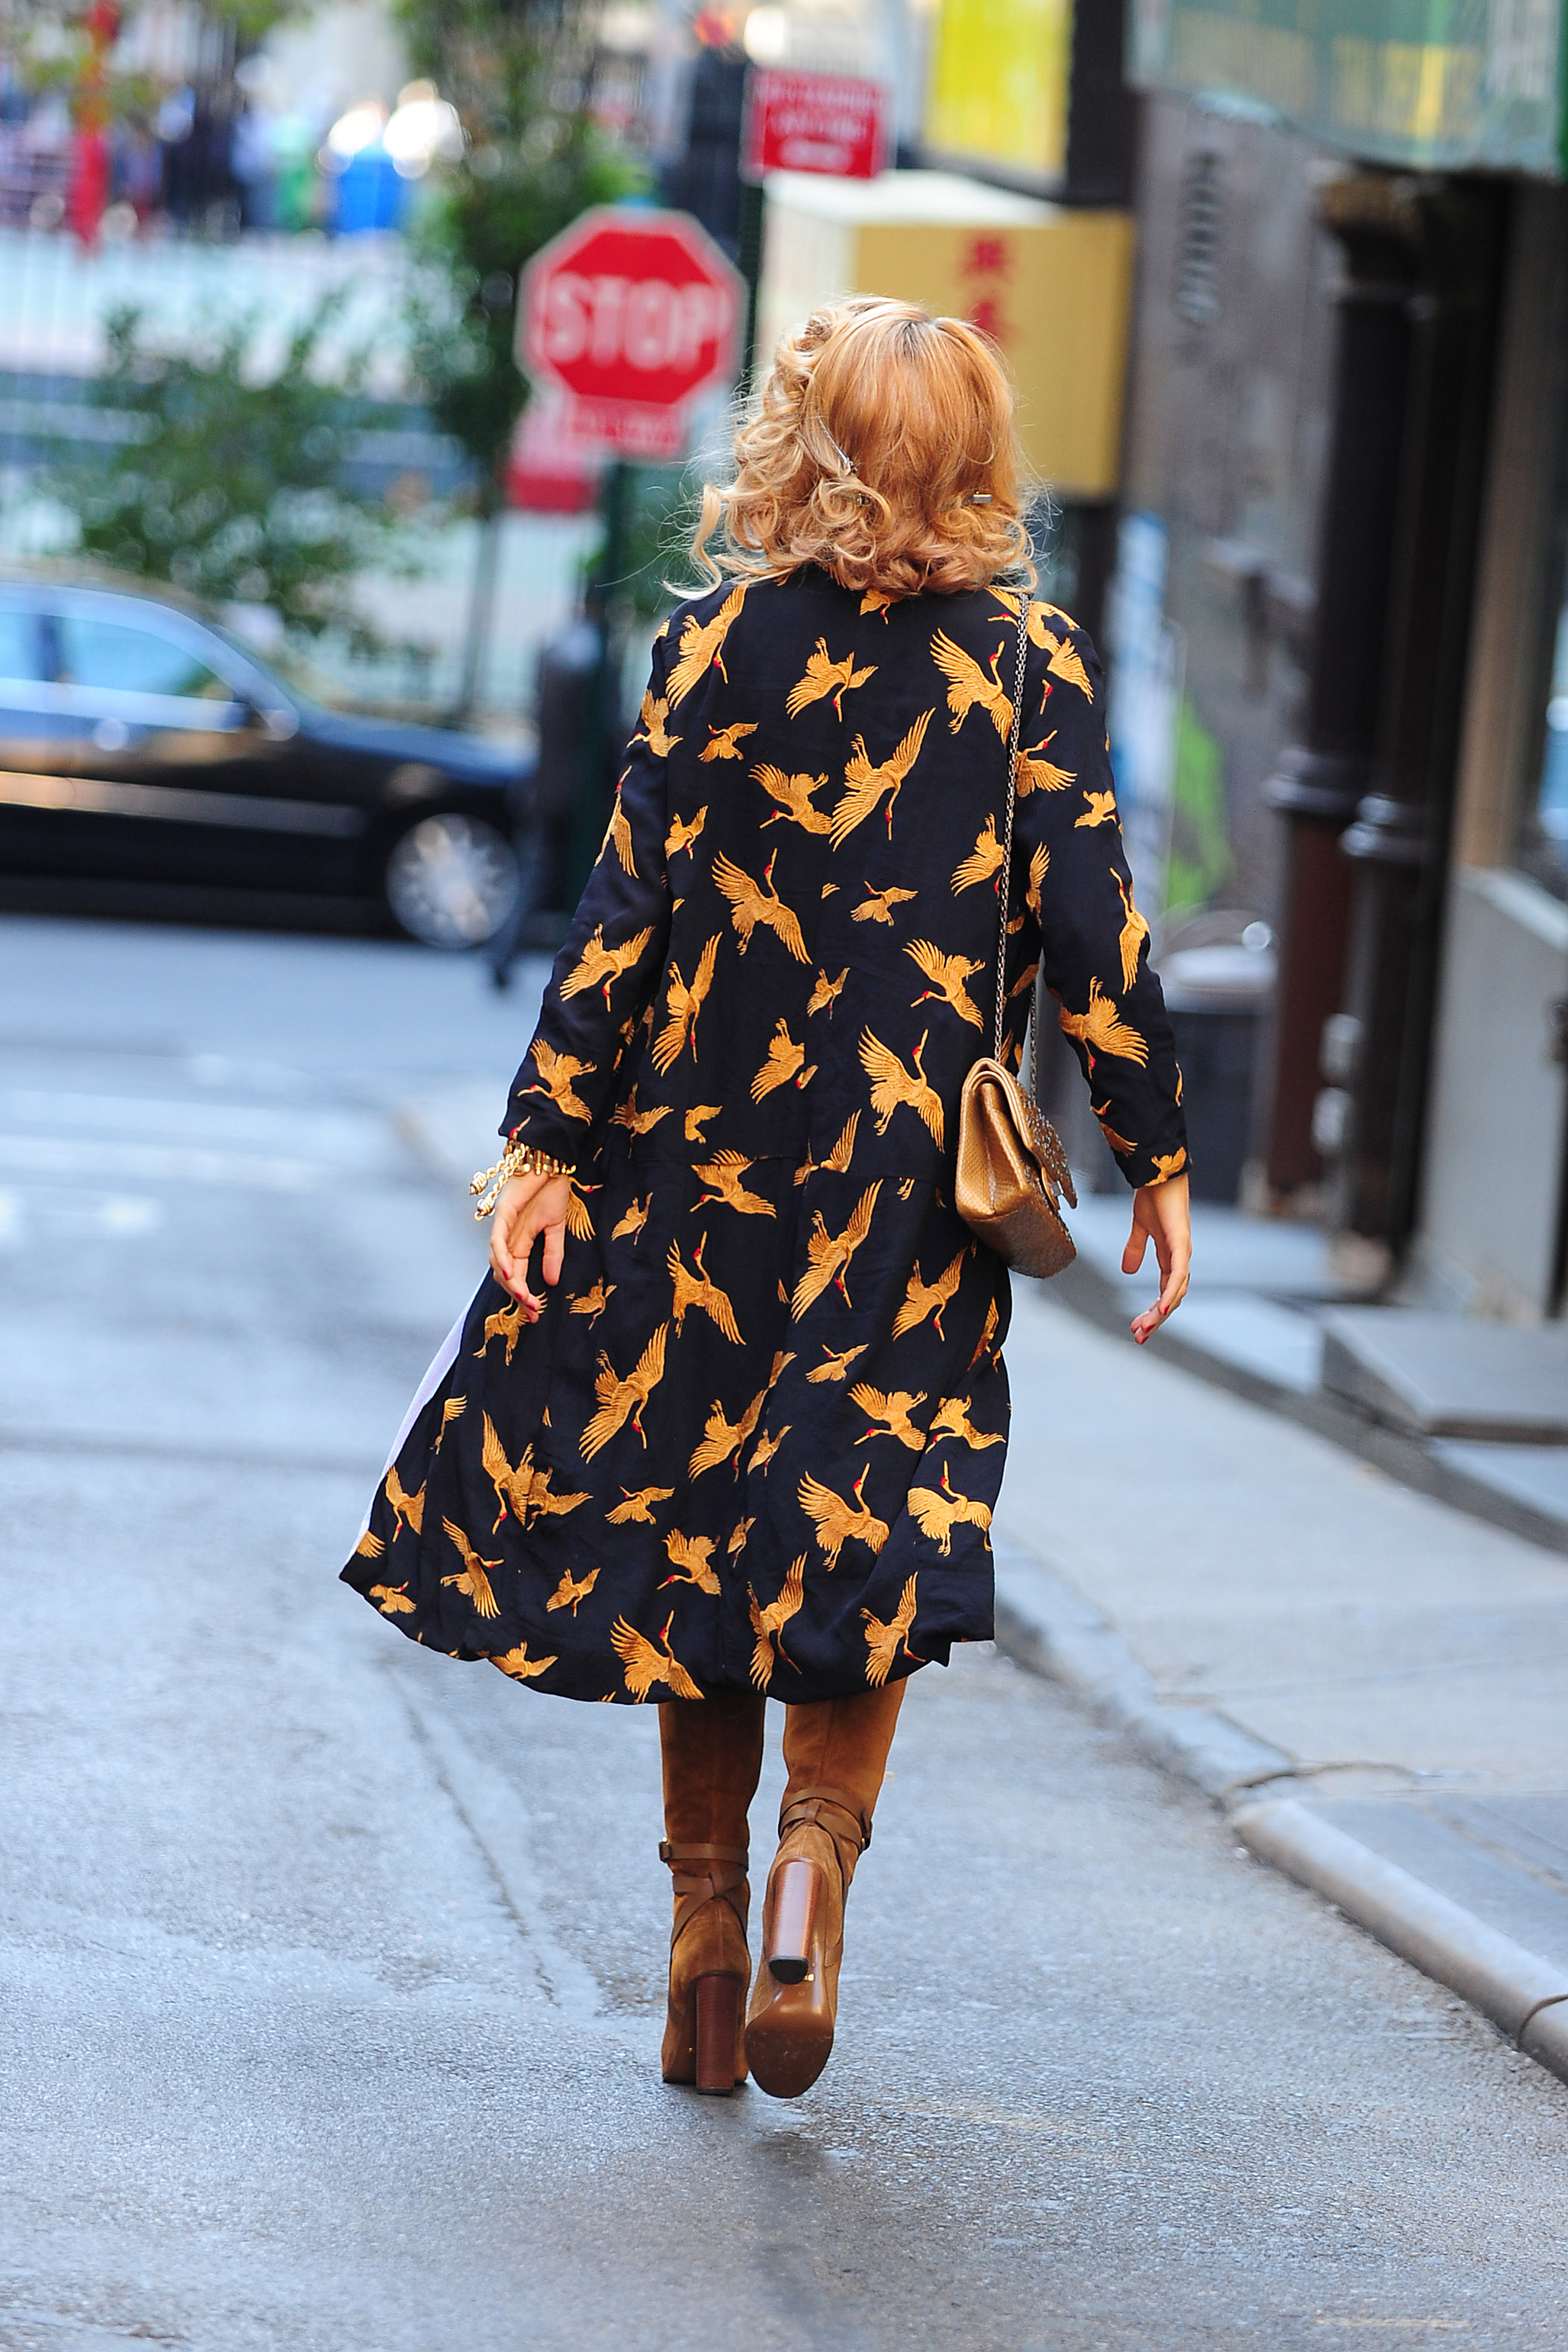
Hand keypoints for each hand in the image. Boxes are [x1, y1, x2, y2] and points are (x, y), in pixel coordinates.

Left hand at [489, 1171, 570, 1320]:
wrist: (552, 1162)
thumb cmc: (552, 1190)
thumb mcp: (557, 1229)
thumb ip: (553, 1254)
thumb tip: (551, 1282)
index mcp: (520, 1242)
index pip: (517, 1275)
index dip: (524, 1295)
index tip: (535, 1315)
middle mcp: (507, 1238)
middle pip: (504, 1274)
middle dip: (517, 1295)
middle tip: (533, 1312)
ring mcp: (502, 1227)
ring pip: (497, 1262)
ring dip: (510, 1282)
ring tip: (525, 1298)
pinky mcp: (502, 1214)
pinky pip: (497, 1242)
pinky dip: (501, 1258)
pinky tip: (509, 1273)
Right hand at [1124, 1173, 1189, 1343]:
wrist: (1159, 1174)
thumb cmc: (1153, 1196)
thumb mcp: (1139, 1227)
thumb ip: (1135, 1248)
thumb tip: (1128, 1271)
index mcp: (1170, 1257)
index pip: (1164, 1292)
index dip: (1152, 1312)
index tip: (1136, 1328)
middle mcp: (1180, 1259)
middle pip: (1171, 1298)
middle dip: (1155, 1320)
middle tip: (1139, 1337)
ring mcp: (1183, 1253)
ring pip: (1175, 1292)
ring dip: (1160, 1313)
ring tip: (1144, 1329)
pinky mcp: (1181, 1244)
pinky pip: (1177, 1275)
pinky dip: (1170, 1294)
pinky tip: (1161, 1310)